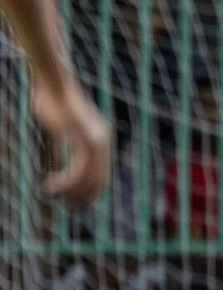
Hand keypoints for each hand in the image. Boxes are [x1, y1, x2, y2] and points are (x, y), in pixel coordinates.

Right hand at [32, 78, 111, 206]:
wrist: (53, 82)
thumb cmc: (52, 102)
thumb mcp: (59, 130)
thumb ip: (61, 148)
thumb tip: (57, 165)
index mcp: (100, 139)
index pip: (101, 172)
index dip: (90, 189)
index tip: (76, 200)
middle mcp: (102, 141)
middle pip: (99, 179)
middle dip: (85, 196)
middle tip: (70, 207)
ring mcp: (95, 140)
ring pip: (88, 177)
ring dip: (72, 191)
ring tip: (57, 197)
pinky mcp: (83, 139)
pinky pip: (77, 169)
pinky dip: (66, 182)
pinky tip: (52, 186)